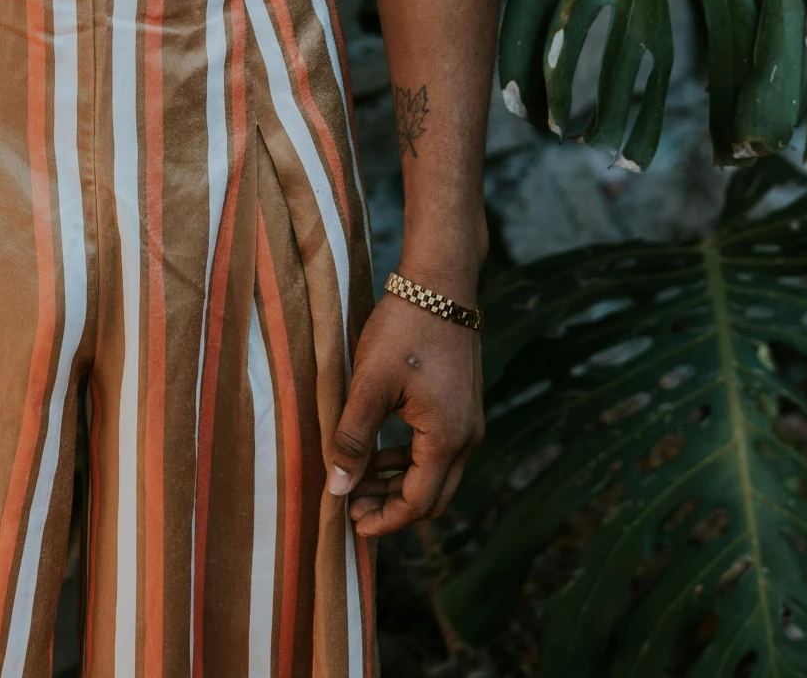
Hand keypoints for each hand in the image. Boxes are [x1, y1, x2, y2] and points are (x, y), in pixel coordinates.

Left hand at [328, 287, 483, 535]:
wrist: (441, 281)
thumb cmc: (404, 328)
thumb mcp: (369, 383)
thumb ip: (352, 438)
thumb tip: (337, 488)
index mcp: (447, 438)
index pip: (417, 503)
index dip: (385, 520)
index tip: (351, 524)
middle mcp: (467, 437)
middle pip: (432, 498)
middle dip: (392, 508)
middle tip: (352, 505)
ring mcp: (470, 421)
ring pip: (437, 475)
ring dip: (400, 484)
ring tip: (359, 479)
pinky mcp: (463, 405)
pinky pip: (439, 450)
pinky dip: (411, 460)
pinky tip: (380, 450)